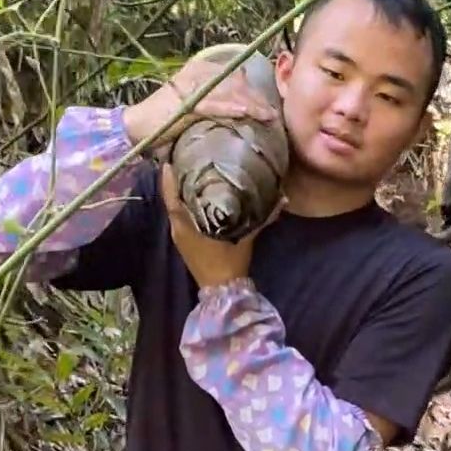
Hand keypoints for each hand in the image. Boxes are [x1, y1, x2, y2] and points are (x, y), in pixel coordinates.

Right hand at [123, 59, 278, 155]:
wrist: (138, 126)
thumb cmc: (167, 118)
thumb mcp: (194, 103)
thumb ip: (215, 99)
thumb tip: (242, 105)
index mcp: (199, 69)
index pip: (235, 76)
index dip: (254, 91)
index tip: (270, 103)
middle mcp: (196, 72)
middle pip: (236, 84)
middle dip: (257, 98)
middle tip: (274, 113)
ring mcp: (190, 86)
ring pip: (229, 93)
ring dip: (251, 105)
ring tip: (268, 116)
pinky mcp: (185, 103)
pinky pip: (213, 104)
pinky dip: (231, 109)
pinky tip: (246, 113)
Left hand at [160, 163, 284, 287]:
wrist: (223, 290)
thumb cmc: (229, 264)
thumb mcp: (246, 238)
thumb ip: (261, 218)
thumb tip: (281, 199)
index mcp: (185, 226)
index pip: (171, 198)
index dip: (169, 179)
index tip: (170, 160)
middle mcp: (178, 229)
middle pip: (172, 200)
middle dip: (176, 181)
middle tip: (184, 160)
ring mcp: (180, 236)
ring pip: (177, 208)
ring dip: (180, 192)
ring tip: (191, 172)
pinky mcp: (185, 241)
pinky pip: (182, 217)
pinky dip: (186, 204)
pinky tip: (198, 195)